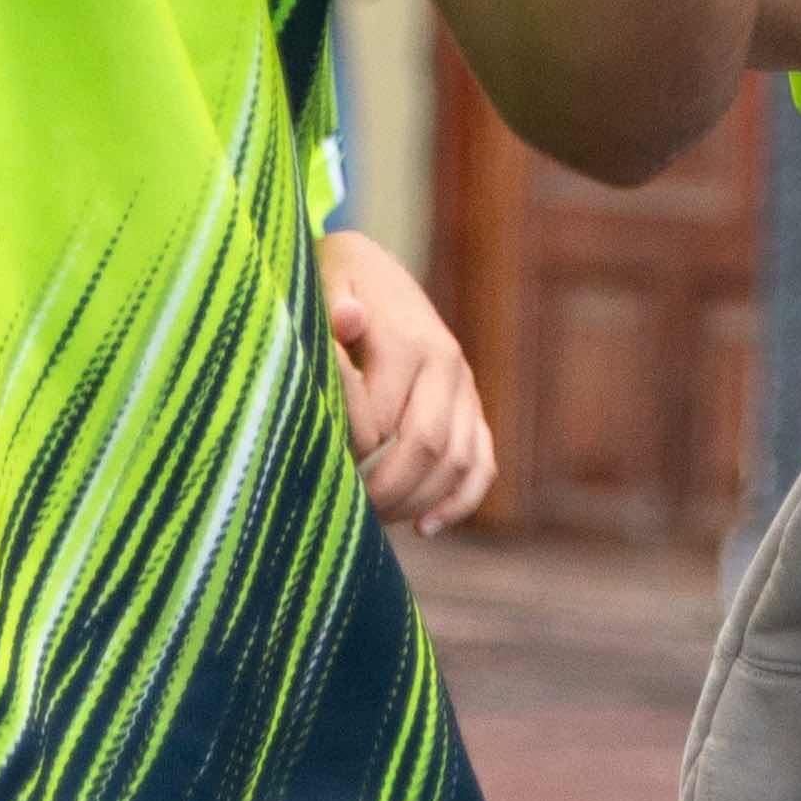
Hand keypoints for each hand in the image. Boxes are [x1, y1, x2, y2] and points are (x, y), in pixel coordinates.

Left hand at [320, 231, 495, 531]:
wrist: (372, 272)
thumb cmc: (334, 285)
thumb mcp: (324, 281)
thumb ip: (331, 306)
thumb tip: (349, 319)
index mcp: (409, 338)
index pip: (381, 420)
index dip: (349, 454)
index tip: (317, 469)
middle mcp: (447, 363)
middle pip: (425, 446)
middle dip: (383, 488)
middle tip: (344, 506)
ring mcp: (465, 388)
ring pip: (456, 462)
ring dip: (415, 500)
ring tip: (371, 518)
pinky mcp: (473, 409)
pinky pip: (482, 464)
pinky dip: (459, 501)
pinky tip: (424, 527)